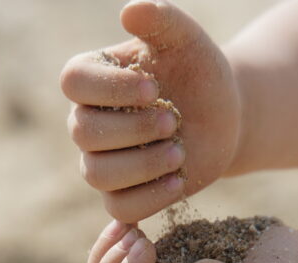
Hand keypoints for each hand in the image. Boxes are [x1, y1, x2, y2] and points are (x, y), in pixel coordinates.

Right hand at [61, 0, 241, 222]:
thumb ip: (162, 20)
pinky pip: (120, 209)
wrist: (225, 116)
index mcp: (93, 79)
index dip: (109, 89)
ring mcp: (102, 162)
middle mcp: (87, 122)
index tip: (153, 88)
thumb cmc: (199, 73)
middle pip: (84, 132)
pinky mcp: (123, 196)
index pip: (73, 82)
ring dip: (141, 165)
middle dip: (132, 129)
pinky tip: (178, 181)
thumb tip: (130, 11)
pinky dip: (149, 198)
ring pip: (97, 174)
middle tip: (174, 120)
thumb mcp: (188, 42)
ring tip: (180, 152)